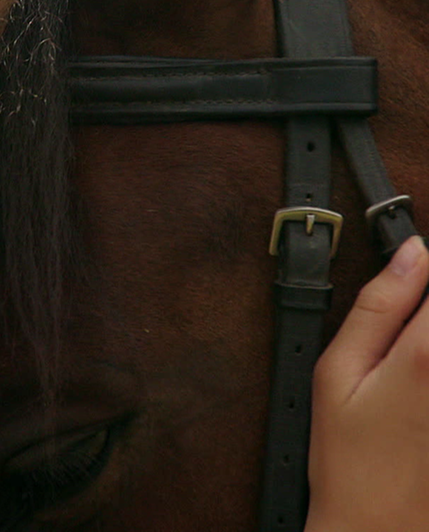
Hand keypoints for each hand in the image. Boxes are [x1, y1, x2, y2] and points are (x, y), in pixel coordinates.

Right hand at [305, 236, 428, 531]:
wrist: (381, 530)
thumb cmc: (350, 456)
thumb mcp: (337, 372)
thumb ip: (377, 306)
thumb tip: (410, 253)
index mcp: (428, 354)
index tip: (416, 273)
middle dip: (427, 311)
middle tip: (405, 336)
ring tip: (408, 364)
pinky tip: (417, 385)